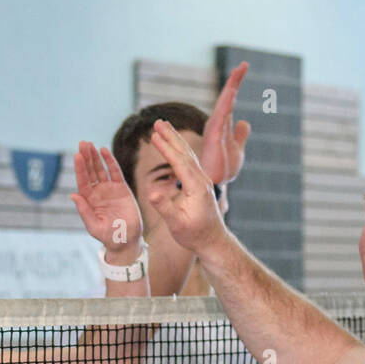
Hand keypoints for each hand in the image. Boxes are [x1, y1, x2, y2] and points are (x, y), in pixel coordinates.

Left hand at [70, 142, 142, 257]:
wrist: (126, 240)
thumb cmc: (108, 237)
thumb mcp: (94, 226)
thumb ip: (84, 211)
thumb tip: (73, 195)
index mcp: (88, 200)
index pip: (83, 181)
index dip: (80, 168)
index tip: (77, 155)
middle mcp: (97, 192)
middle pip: (90, 171)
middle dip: (86, 158)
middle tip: (82, 143)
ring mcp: (109, 189)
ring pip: (100, 169)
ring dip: (95, 157)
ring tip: (90, 144)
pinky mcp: (121, 188)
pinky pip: (115, 172)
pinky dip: (110, 161)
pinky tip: (104, 151)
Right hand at [145, 120, 228, 257]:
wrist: (213, 242)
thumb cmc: (194, 235)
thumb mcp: (176, 224)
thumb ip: (164, 207)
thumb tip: (151, 192)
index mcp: (196, 187)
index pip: (179, 162)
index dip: (166, 148)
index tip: (154, 136)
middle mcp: (202, 180)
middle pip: (184, 152)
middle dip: (170, 136)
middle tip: (157, 121)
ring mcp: (203, 181)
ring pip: (188, 154)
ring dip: (175, 140)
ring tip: (163, 127)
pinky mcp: (201, 184)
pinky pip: (189, 162)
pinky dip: (180, 150)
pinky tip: (174, 146)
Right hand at [200, 61, 251, 187]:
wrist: (216, 184)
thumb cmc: (223, 168)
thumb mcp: (237, 149)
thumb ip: (240, 135)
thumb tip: (244, 121)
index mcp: (223, 124)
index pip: (231, 101)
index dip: (236, 85)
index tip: (244, 68)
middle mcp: (218, 123)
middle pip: (227, 98)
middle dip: (235, 81)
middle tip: (245, 65)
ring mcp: (215, 128)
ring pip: (225, 103)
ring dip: (232, 88)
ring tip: (240, 72)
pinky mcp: (214, 136)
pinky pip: (222, 116)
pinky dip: (227, 103)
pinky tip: (233, 92)